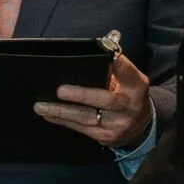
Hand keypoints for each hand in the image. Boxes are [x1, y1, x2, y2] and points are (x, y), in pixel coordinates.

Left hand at [34, 52, 153, 150]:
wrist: (141, 127)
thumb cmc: (127, 95)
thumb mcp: (129, 80)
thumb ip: (114, 67)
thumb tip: (98, 47)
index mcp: (136, 86)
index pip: (126, 71)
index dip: (117, 63)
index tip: (106, 53)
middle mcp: (129, 106)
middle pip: (105, 100)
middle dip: (81, 95)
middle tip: (61, 91)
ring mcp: (117, 124)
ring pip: (87, 118)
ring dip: (62, 112)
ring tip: (42, 106)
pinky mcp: (105, 137)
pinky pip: (80, 128)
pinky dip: (62, 121)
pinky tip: (48, 115)